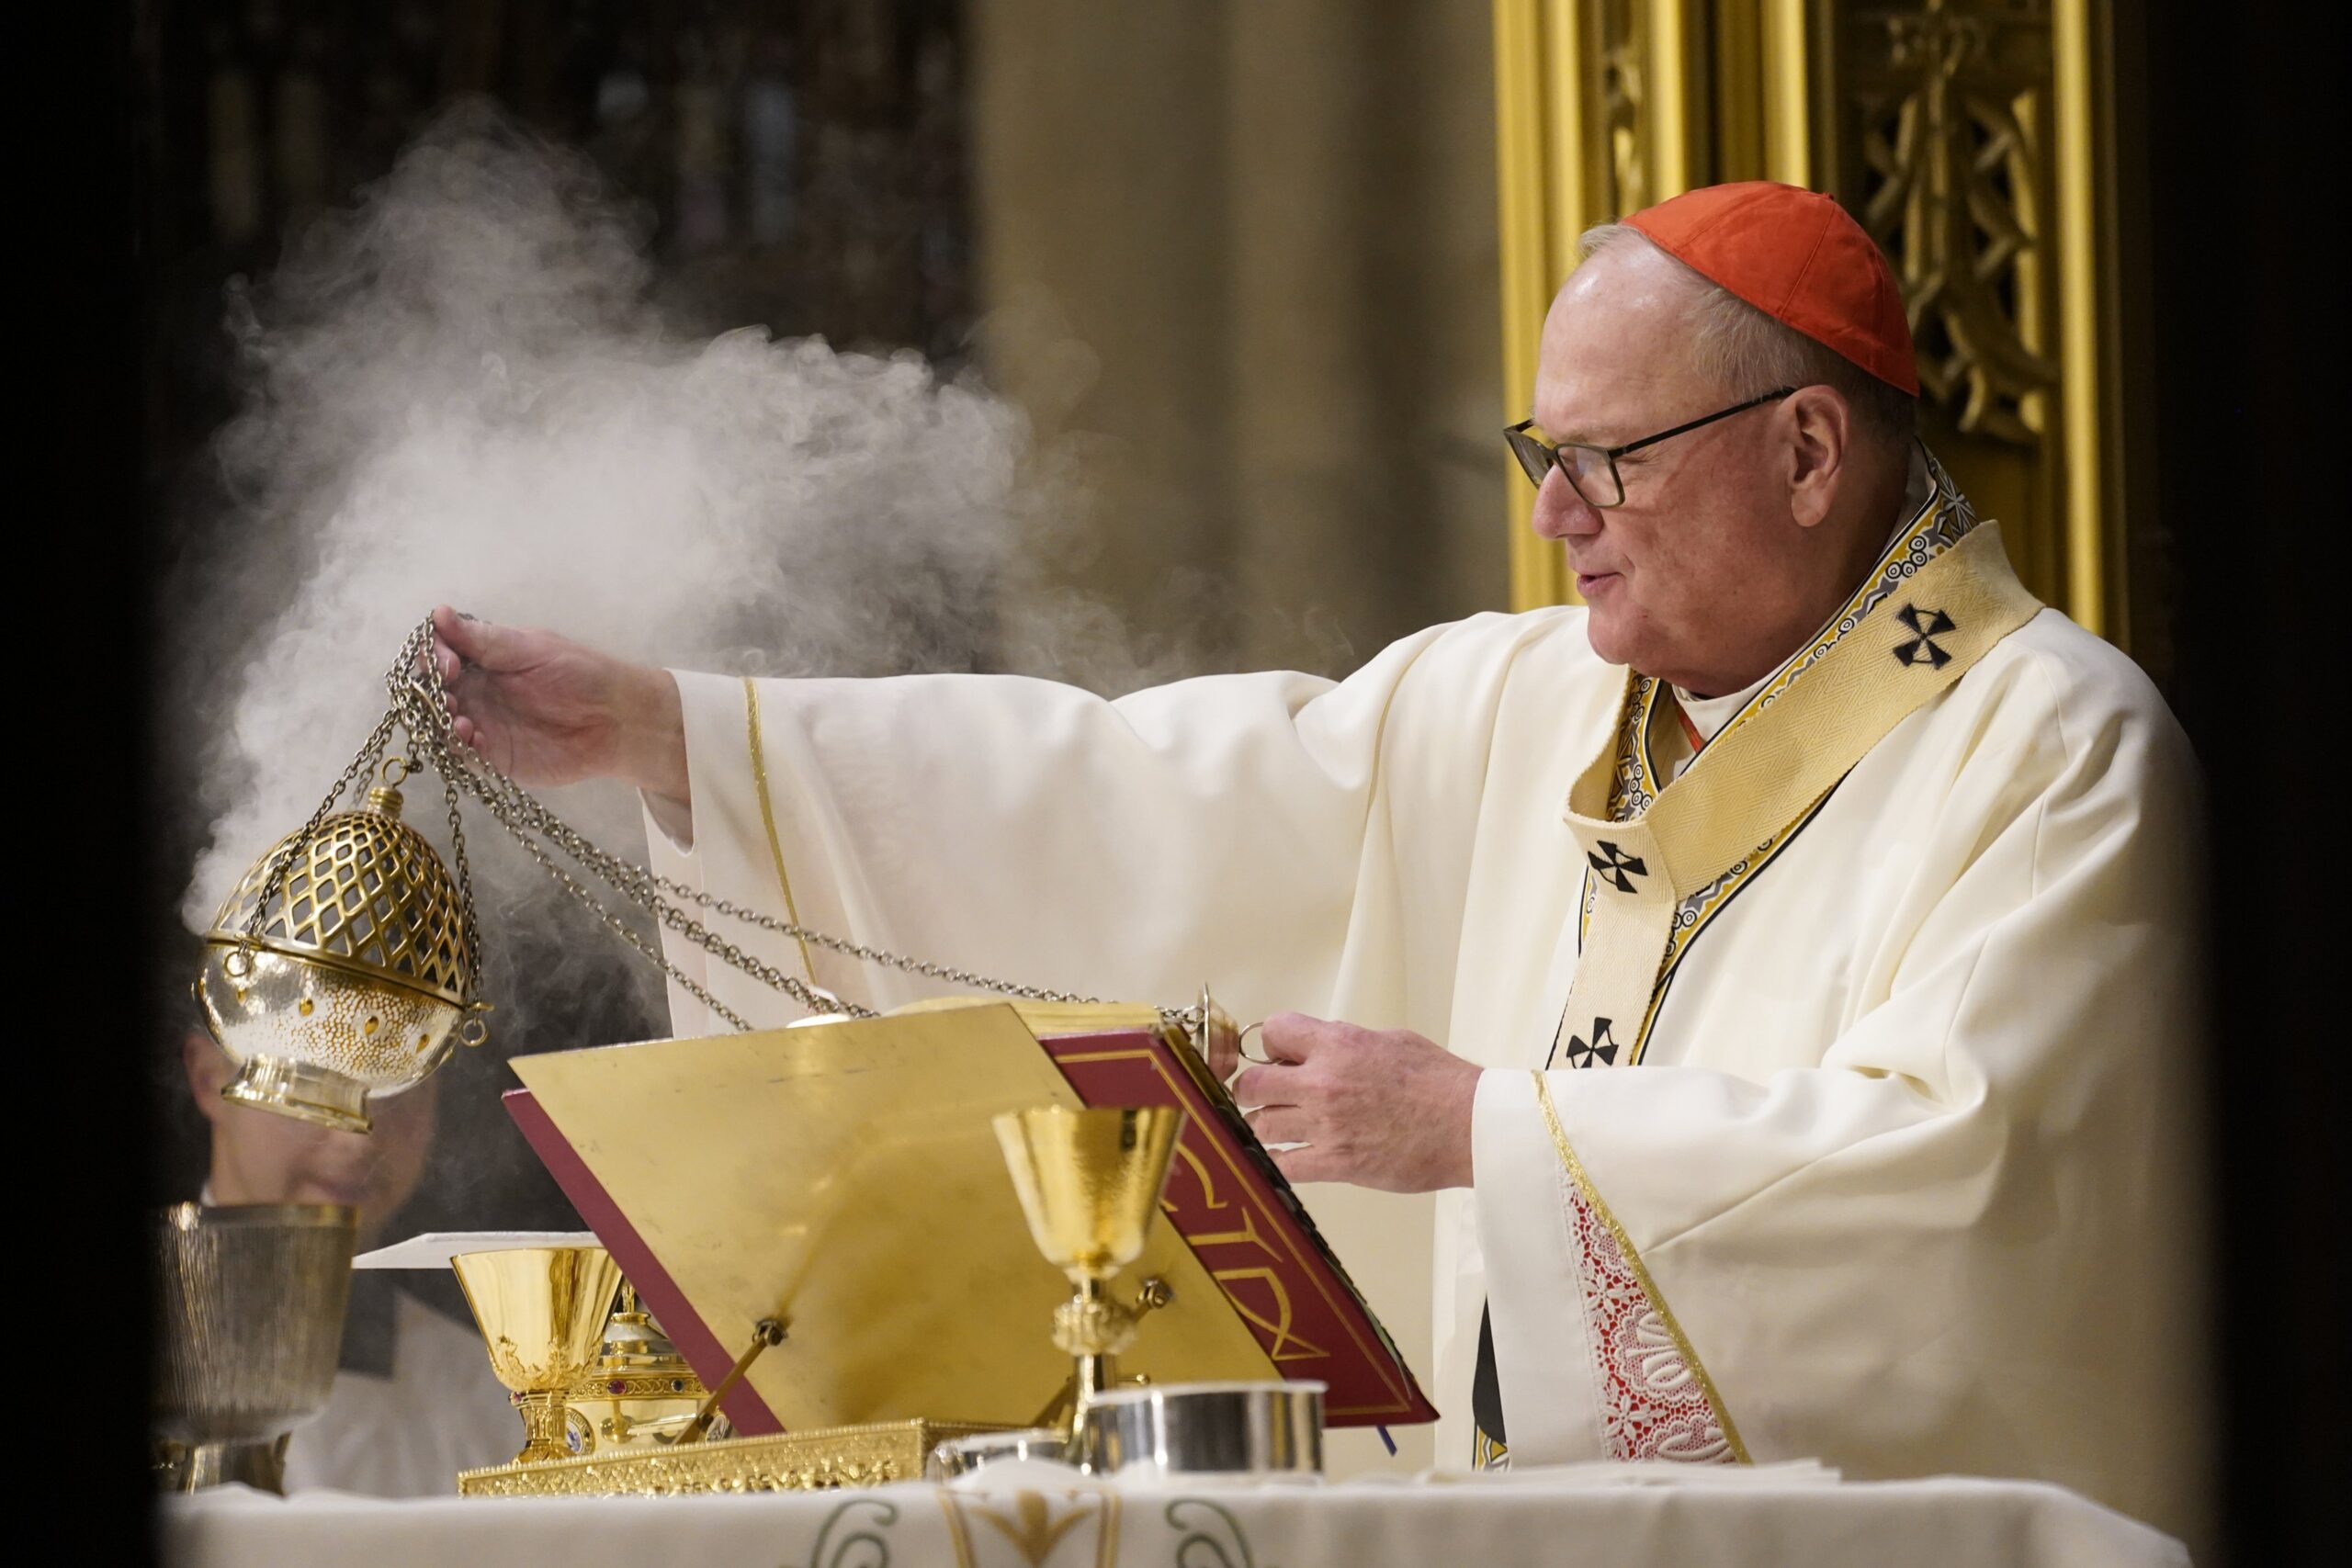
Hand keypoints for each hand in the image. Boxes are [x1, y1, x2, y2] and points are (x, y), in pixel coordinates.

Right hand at [427, 606, 689, 806]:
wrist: (616, 718)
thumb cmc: (580, 673)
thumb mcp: (530, 649)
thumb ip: (483, 639)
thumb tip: (438, 613)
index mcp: (484, 659)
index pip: (440, 654)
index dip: (434, 657)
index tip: (448, 664)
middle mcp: (477, 690)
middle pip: (432, 690)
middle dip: (430, 692)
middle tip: (447, 694)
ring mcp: (483, 723)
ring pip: (440, 723)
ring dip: (439, 722)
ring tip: (459, 720)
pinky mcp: (494, 756)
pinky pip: (462, 754)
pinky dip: (458, 747)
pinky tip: (472, 737)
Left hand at [1232, 1012, 1479, 1191]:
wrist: (1469, 1126)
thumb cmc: (1439, 1081)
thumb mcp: (1390, 1040)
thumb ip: (1346, 1043)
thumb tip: (1319, 1048)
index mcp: (1338, 1045)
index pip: (1273, 1030)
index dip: (1272, 1044)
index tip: (1282, 1057)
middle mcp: (1323, 1083)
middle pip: (1252, 1084)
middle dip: (1255, 1088)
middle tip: (1269, 1095)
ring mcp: (1326, 1126)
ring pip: (1260, 1125)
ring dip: (1267, 1125)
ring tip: (1285, 1126)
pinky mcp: (1336, 1163)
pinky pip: (1282, 1165)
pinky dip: (1278, 1162)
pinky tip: (1290, 1156)